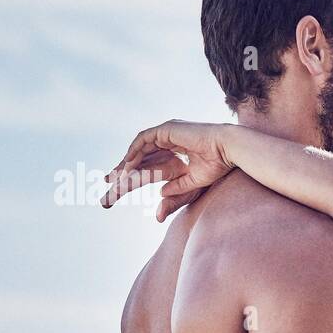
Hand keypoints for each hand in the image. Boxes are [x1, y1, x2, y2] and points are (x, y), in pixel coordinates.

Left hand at [101, 120, 235, 220]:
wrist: (227, 151)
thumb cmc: (217, 167)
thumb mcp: (193, 185)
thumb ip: (176, 194)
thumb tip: (159, 203)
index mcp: (174, 158)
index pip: (148, 166)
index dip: (132, 175)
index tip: (116, 186)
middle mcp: (168, 145)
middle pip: (139, 158)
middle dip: (122, 170)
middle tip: (105, 181)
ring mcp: (166, 135)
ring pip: (138, 150)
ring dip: (125, 163)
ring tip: (114, 178)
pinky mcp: (166, 130)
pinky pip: (143, 140)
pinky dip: (134, 151)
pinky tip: (127, 165)